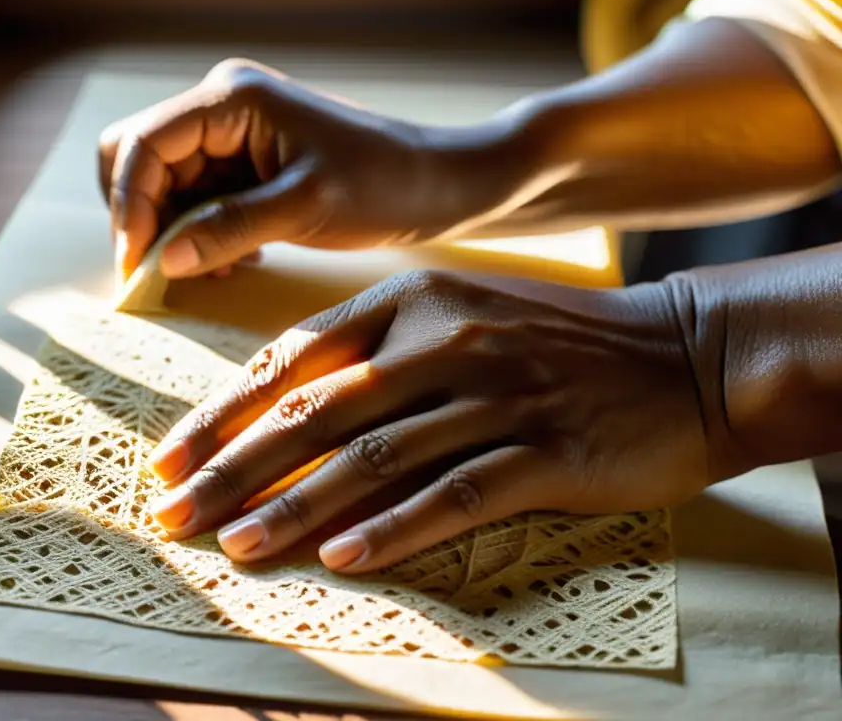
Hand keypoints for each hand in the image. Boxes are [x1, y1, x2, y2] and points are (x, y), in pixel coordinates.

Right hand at [98, 59, 506, 281]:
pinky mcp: (249, 165)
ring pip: (168, 186)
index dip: (129, 206)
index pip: (143, 145)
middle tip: (163, 271)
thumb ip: (229, 230)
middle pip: (141, 159)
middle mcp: (222, 108)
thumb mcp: (303, 210)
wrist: (437, 183)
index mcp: (230, 98)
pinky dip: (203, 234)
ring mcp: (234, 136)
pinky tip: (235, 262)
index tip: (138, 265)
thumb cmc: (381, 184)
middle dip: (145, 217)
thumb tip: (163, 262)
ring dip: (177, 232)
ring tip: (216, 270)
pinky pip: (199, 199)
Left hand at [147, 270, 720, 572]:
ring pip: (373, 459)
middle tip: (174, 515)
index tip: (172, 457)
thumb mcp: (463, 311)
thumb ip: (381, 347)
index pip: (294, 359)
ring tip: (236, 546)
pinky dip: (393, 529)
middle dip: (234, 470)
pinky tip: (340, 558)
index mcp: (412, 300)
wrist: (686, 352)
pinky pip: (455, 494)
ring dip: (296, 508)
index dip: (225, 412)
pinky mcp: (546, 451)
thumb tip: (291, 407)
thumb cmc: (559, 338)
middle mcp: (444, 340)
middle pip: (317, 414)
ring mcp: (495, 395)